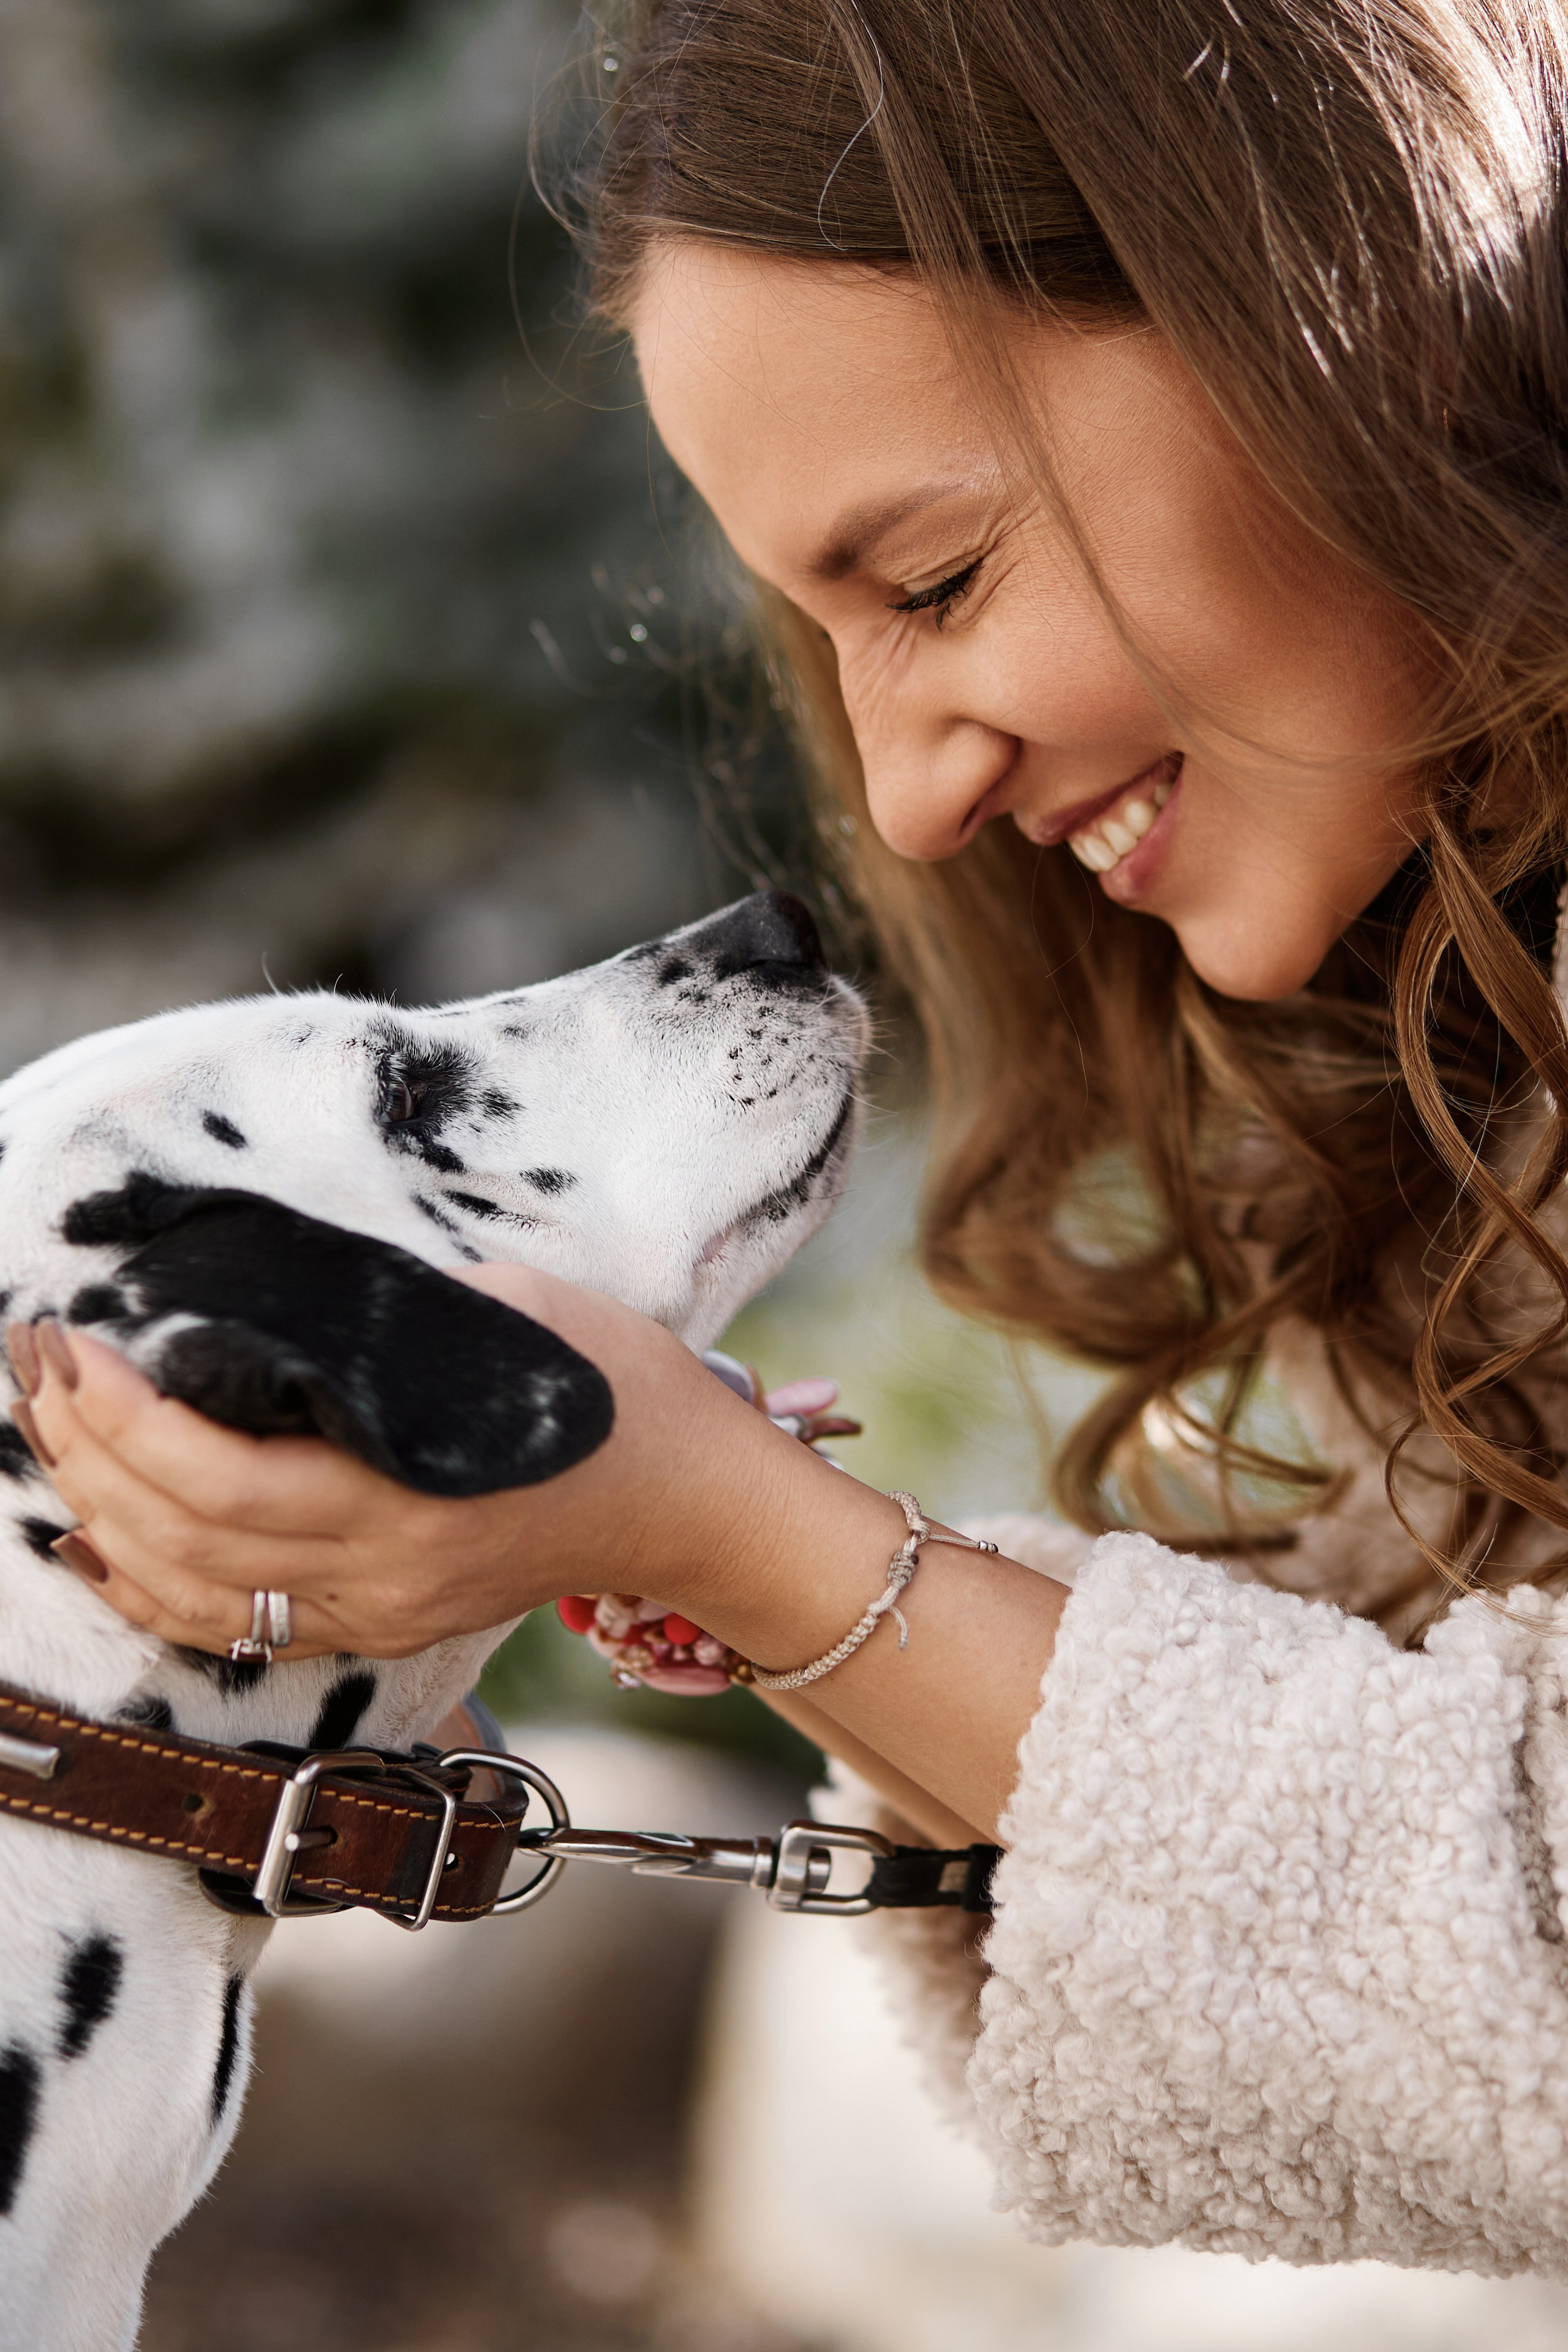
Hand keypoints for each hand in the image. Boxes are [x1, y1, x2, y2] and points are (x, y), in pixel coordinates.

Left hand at [9, 1268, 807, 1660]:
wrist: (691, 1497)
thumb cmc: (615, 1385)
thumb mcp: (505, 1307)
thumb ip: (381, 1313)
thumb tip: (259, 1294)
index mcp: (410, 1492)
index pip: (219, 1477)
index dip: (125, 1417)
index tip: (76, 1341)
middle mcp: (383, 1572)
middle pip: (184, 1538)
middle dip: (89, 1452)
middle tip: (39, 1366)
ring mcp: (381, 1611)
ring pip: (195, 1593)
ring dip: (103, 1514)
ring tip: (51, 1432)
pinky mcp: (384, 1625)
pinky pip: (239, 1626)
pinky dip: (151, 1590)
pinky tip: (95, 1540)